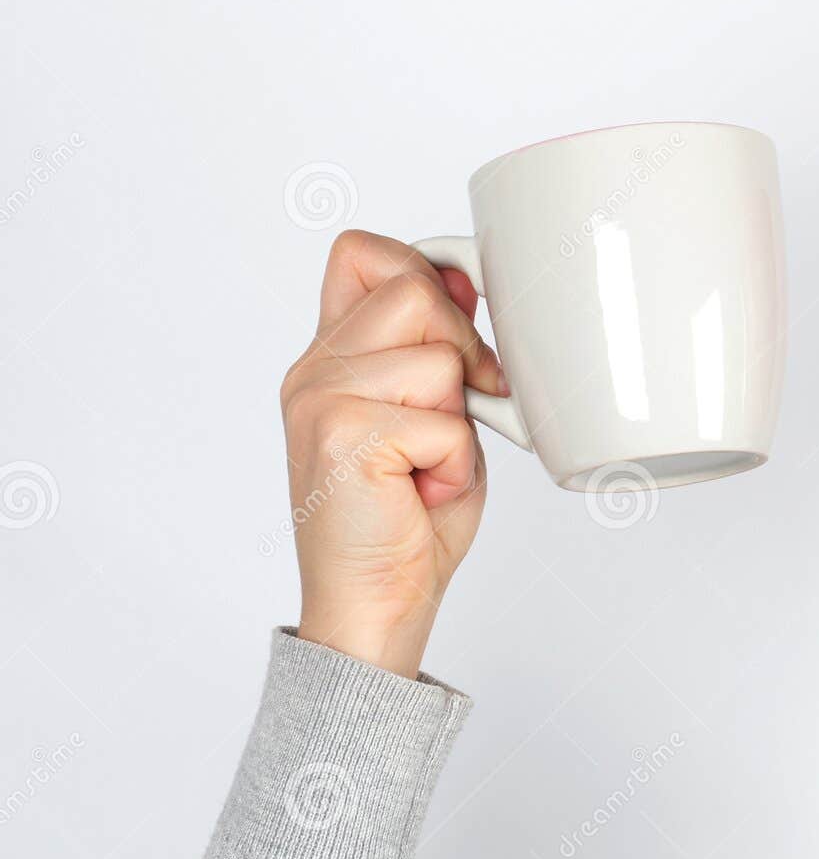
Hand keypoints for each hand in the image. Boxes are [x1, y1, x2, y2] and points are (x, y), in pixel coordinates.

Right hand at [281, 230, 505, 677]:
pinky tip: (422, 492)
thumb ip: (440, 347)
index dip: (422, 273)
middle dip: (460, 348)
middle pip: (412, 287)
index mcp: (330, 356)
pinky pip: (444, 420)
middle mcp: (315, 370)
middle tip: (455, 414)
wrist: (375, 606)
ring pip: (438, 356)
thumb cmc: (409, 522)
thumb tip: (464, 279)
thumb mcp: (437, 415)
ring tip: (428, 464)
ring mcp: (321, 398)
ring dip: (458, 419)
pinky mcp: (342, 433)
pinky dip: (455, 463)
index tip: (455, 332)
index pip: (362, 252)